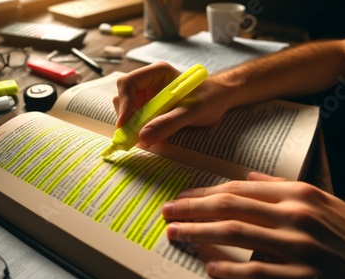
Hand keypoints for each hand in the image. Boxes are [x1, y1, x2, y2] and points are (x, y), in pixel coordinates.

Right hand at [114, 61, 230, 148]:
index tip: (125, 124)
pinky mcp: (150, 110)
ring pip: (127, 112)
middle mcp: (148, 83)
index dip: (124, 104)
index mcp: (156, 73)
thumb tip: (143, 137)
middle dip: (127, 119)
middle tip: (134, 137)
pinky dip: (140, 132)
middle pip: (123, 98)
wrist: (221, 100)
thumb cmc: (209, 98)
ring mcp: (147, 97)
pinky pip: (137, 121)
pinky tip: (152, 138)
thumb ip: (168, 123)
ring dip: (133, 127)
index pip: (127, 83)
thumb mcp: (191, 111)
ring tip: (146, 139)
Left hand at [161, 172, 344, 278]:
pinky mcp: (303, 278)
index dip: (206, 192)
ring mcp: (299, 246)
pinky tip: (210, 267)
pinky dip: (230, 269)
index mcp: (298, 193)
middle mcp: (296, 214)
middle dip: (193, 208)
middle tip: (168, 211)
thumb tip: (251, 178)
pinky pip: (258, 271)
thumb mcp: (322, 200)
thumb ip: (283, 187)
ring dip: (200, 233)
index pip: (239, 189)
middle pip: (230, 206)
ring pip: (236, 233)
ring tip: (176, 233)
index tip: (184, 196)